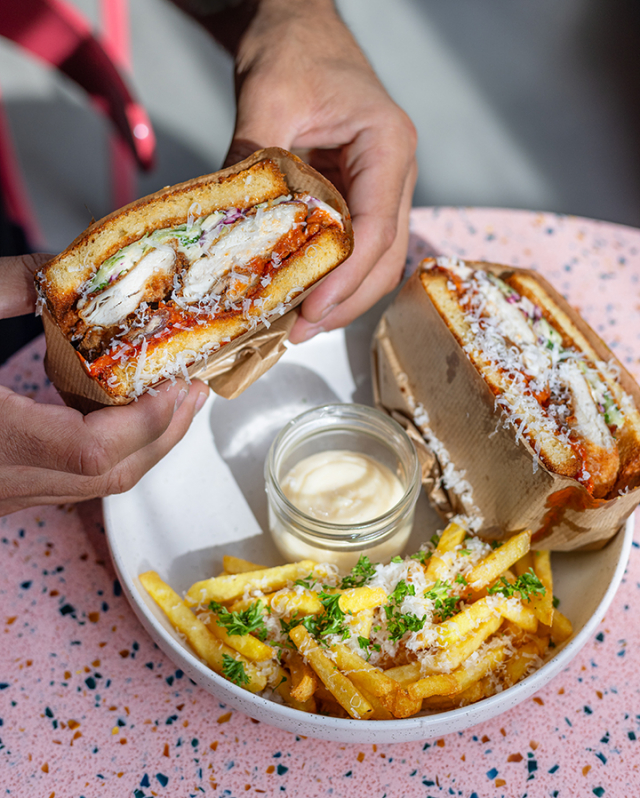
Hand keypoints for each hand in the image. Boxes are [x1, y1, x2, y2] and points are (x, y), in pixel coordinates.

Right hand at [0, 254, 209, 515]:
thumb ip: (3, 288)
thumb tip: (60, 265)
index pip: (94, 452)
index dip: (149, 423)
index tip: (180, 384)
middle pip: (109, 478)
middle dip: (165, 436)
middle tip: (195, 390)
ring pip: (93, 487)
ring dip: (143, 446)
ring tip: (171, 399)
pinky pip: (69, 481)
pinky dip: (108, 451)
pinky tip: (115, 414)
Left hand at [224, 0, 416, 341]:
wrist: (299, 28)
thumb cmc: (293, 50)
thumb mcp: (267, 98)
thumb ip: (252, 161)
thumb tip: (226, 233)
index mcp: (387, 144)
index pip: (377, 228)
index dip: (346, 278)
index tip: (309, 310)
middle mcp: (396, 172)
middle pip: (385, 257)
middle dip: (345, 301)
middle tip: (297, 331)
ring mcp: (383, 186)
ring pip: (377, 260)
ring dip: (341, 296)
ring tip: (297, 323)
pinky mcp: (362, 195)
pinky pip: (357, 247)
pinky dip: (332, 275)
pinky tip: (301, 293)